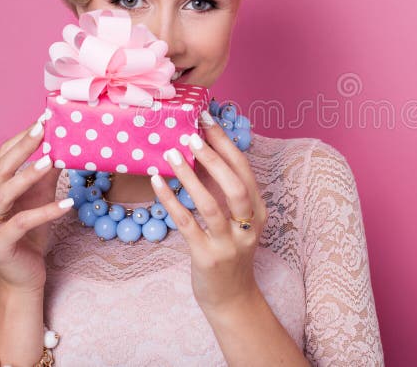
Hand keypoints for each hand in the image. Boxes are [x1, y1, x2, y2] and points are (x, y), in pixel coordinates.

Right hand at [0, 116, 71, 292]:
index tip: (44, 120)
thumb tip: (65, 145)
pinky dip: (45, 212)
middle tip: (43, 129)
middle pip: (0, 169)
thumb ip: (48, 173)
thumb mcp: (41, 197)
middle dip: (22, 147)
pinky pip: (21, 223)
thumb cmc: (31, 234)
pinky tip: (67, 203)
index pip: (2, 156)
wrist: (24, 276)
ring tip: (51, 161)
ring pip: (3, 194)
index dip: (22, 138)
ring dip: (27, 175)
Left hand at [151, 110, 267, 313]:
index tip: (207, 120)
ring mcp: (229, 244)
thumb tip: (198, 152)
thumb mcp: (233, 219)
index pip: (244, 170)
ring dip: (189, 177)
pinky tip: (157, 183)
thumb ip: (221, 190)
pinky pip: (187, 224)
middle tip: (191, 136)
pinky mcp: (207, 257)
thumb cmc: (229, 251)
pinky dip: (171, 201)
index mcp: (258, 211)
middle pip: (235, 185)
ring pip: (210, 204)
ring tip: (171, 155)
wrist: (232, 297)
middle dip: (213, 158)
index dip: (226, 143)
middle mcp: (248, 226)